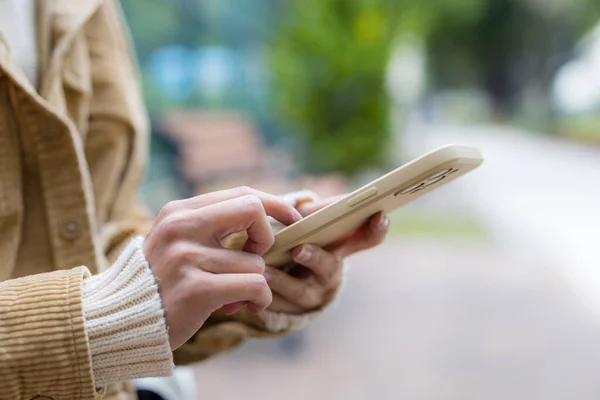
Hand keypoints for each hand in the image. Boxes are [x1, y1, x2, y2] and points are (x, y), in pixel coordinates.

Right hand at [143, 187, 301, 348]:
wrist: (122, 322)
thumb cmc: (162, 282)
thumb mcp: (178, 242)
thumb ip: (212, 226)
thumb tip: (266, 214)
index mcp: (179, 212)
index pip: (241, 194)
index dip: (274, 204)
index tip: (292, 219)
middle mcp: (181, 228)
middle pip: (253, 210)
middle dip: (266, 237)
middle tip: (255, 258)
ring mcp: (187, 257)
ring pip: (256, 262)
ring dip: (254, 283)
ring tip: (234, 296)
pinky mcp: (197, 289)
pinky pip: (255, 285)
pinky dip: (258, 298)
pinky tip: (241, 306)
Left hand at [265, 196, 389, 313]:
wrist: (284, 272)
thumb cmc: (302, 236)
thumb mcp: (311, 221)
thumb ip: (316, 211)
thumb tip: (312, 208)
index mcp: (341, 246)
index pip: (368, 238)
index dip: (376, 228)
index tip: (380, 215)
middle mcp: (331, 271)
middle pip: (329, 266)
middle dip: (314, 258)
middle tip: (298, 249)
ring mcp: (313, 292)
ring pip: (300, 290)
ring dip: (283, 280)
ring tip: (265, 270)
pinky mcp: (293, 308)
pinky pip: (279, 303)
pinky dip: (265, 294)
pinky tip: (253, 284)